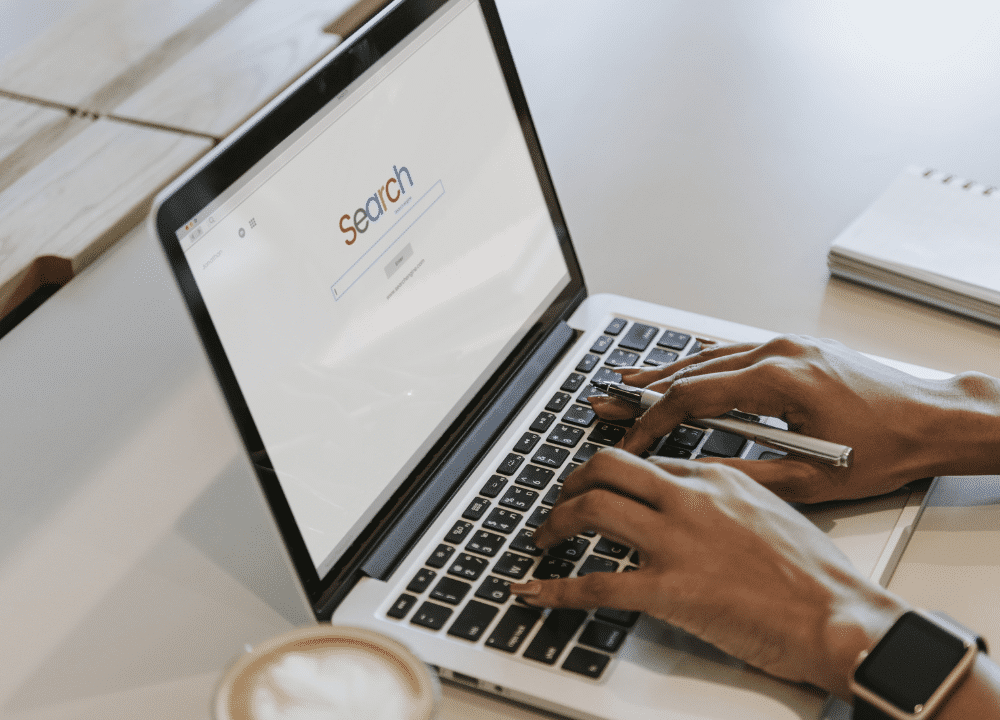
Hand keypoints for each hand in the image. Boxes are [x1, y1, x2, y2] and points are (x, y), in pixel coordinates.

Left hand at [510, 448, 908, 697]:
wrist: (838, 615)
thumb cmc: (816, 575)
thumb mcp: (772, 514)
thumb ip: (727, 504)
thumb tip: (695, 511)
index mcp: (716, 478)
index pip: (646, 461)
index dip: (611, 472)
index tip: (595, 482)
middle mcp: (690, 498)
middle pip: (608, 467)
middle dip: (572, 482)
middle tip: (560, 501)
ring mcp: (677, 540)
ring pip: (592, 509)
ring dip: (556, 522)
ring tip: (543, 538)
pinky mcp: (670, 588)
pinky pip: (596, 584)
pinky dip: (555, 589)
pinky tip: (534, 592)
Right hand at [594, 335, 991, 502]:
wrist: (933, 420)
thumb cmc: (887, 447)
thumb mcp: (813, 477)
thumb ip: (748, 475)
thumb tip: (696, 476)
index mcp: (779, 379)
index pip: (694, 396)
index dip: (653, 419)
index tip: (630, 438)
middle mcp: (778, 352)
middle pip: (692, 370)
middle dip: (644, 389)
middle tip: (606, 399)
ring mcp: (786, 346)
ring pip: (710, 357)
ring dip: (666, 371)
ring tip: (627, 381)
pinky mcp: (794, 350)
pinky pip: (734, 353)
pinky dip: (700, 365)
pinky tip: (680, 370)